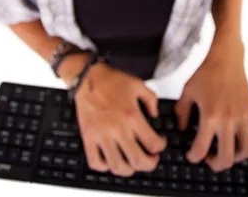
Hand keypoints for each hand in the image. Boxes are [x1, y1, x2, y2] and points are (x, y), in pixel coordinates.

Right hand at [72, 62, 166, 176]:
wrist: (87, 77)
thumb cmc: (110, 80)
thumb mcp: (138, 84)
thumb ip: (151, 99)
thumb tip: (155, 114)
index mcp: (131, 116)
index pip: (152, 143)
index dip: (161, 146)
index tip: (160, 143)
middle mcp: (117, 129)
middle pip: (138, 160)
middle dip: (149, 164)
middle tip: (151, 160)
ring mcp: (101, 135)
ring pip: (117, 166)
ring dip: (129, 170)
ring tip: (132, 163)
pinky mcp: (88, 137)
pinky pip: (95, 162)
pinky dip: (104, 167)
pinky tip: (110, 161)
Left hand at [174, 39, 247, 171]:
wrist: (225, 57)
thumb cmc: (206, 72)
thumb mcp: (188, 92)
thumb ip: (181, 112)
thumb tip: (181, 128)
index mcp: (210, 115)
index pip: (201, 149)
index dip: (193, 157)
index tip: (190, 154)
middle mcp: (229, 119)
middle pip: (226, 158)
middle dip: (215, 165)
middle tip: (208, 159)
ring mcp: (243, 116)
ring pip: (245, 150)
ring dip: (235, 157)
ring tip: (225, 152)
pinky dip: (247, 142)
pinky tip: (237, 138)